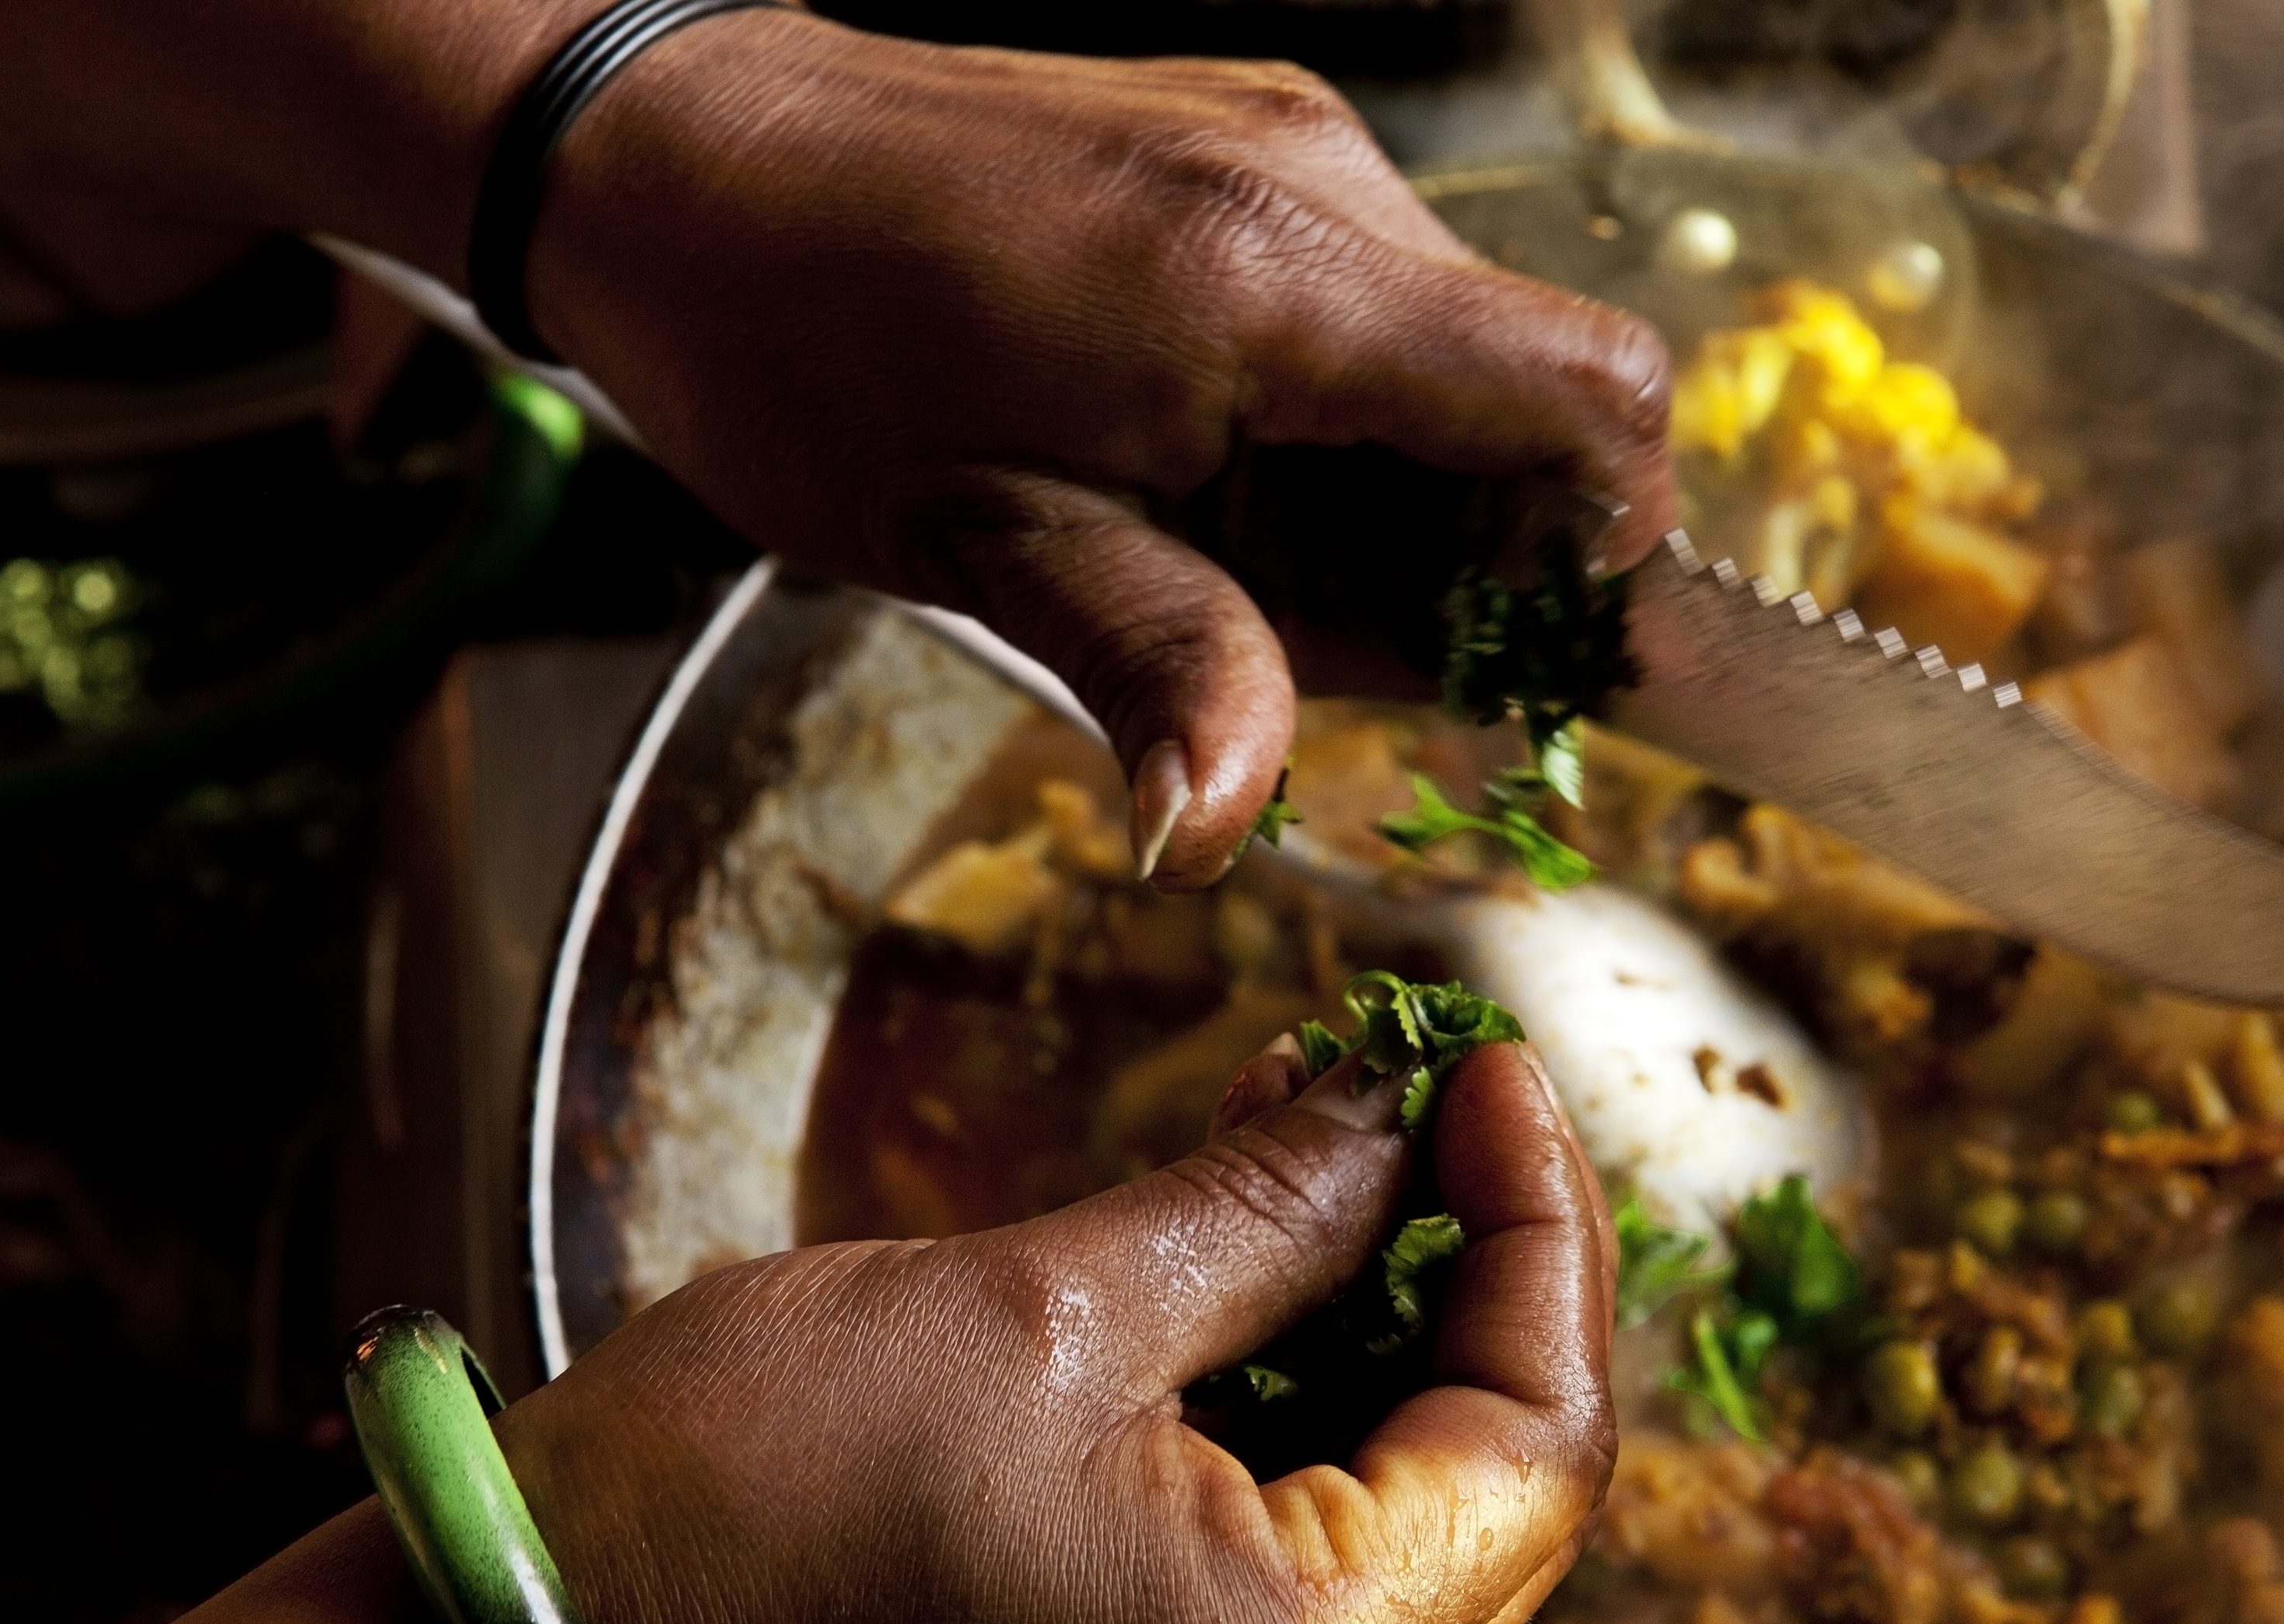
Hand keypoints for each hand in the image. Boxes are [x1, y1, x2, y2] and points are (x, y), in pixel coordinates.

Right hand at [494, 1040, 1616, 1623]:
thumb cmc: (756, 1481)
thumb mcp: (1050, 1300)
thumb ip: (1275, 1207)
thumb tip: (1404, 1112)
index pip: (1535, 1453)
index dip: (1540, 1239)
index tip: (1490, 1069)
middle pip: (1493, 1497)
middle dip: (1476, 1271)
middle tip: (1429, 1086)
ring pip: (1407, 1519)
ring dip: (1387, 1320)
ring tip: (1332, 1127)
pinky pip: (1308, 1556)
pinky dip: (1307, 1400)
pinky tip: (1267, 1248)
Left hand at [524, 15, 1676, 887]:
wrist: (675, 159)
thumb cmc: (798, 347)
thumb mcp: (978, 545)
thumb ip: (1155, 669)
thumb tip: (1218, 825)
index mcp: (1270, 281)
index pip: (1592, 394)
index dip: (1608, 545)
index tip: (1515, 649)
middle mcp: (1314, 179)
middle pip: (1540, 386)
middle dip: (1473, 542)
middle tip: (1309, 625)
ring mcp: (1284, 141)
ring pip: (1461, 347)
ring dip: (1398, 483)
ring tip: (1226, 543)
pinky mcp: (1246, 139)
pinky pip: (1377, 297)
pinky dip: (1339, 410)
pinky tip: (1203, 463)